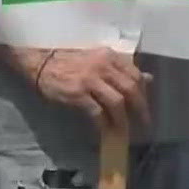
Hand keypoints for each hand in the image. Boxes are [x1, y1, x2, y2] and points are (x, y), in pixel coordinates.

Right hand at [20, 47, 152, 133]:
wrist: (41, 63)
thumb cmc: (70, 62)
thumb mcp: (99, 59)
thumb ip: (122, 68)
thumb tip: (148, 78)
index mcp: (110, 56)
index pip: (135, 75)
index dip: (144, 94)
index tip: (144, 107)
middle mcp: (103, 66)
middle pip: (130, 89)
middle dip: (140, 109)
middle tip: (143, 125)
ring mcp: (90, 80)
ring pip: (117, 102)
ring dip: (123, 120)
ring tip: (124, 131)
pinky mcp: (78, 94)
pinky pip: (97, 112)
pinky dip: (104, 124)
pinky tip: (105, 131)